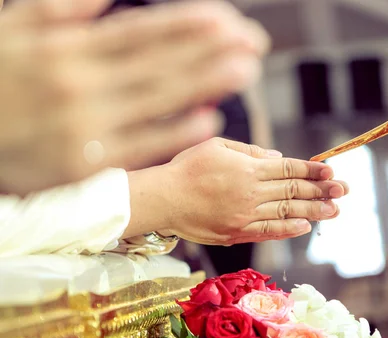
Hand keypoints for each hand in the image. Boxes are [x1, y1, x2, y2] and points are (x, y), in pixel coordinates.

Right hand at [0, 0, 268, 194]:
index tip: (226, 18)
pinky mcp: (82, 163)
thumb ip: (61, 10)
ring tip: (246, 69)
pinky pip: (137, 146)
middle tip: (254, 41)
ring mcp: (83, 125)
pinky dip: (173, 133)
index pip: (140, 32)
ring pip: (156, 100)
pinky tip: (208, 120)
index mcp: (66, 48)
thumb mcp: (12, 29)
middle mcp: (80, 84)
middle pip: (159, 62)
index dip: (187, 24)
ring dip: (205, 83)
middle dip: (211, 50)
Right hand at [126, 138, 348, 245]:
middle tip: (345, 190)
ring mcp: (245, 215)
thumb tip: (277, 158)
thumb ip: (249, 151)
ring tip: (335, 209)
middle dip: (322, 190)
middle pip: (294, 190)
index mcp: (248, 168)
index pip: (289, 168)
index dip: (313, 169)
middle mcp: (252, 192)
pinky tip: (305, 226)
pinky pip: (268, 231)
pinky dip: (288, 229)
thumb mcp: (217, 146)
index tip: (332, 170)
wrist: (163, 199)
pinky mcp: (236, 233)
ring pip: (286, 212)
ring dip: (314, 210)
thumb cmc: (187, 167)